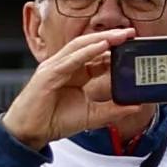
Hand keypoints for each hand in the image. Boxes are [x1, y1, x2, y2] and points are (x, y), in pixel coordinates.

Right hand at [0, 23, 131, 144]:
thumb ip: (113, 109)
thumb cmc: (54, 120)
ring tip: (120, 36)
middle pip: (90, 45)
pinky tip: (102, 46)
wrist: (30, 132)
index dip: (116, 49)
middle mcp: (66, 66)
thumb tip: (136, 105)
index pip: (98, 55)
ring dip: (101, 39)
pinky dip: (87, 51)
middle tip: (131, 34)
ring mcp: (56, 67)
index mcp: (76, 73)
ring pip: (80, 46)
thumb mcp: (92, 115)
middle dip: (111, 38)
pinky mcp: (48, 74)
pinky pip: (70, 59)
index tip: (134, 46)